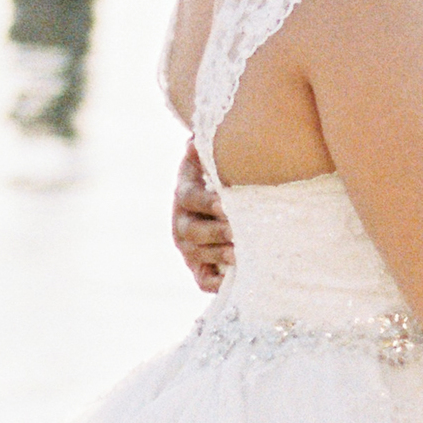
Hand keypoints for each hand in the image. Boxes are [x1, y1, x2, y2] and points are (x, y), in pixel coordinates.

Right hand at [172, 146, 233, 293]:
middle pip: (192, 230)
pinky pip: (202, 280)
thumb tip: (195, 140)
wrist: (216, 200)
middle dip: (215, 232)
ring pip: (197, 254)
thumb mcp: (209, 158)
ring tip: (241, 255)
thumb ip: (204, 150)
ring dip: (218, 255)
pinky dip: (215, 283)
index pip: (190, 198)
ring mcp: (188, 248)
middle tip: (237, 232)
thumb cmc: (218, 174)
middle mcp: (181, 222)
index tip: (224, 203)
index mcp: (184, 193)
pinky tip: (234, 279)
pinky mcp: (197, 267)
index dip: (205, 202)